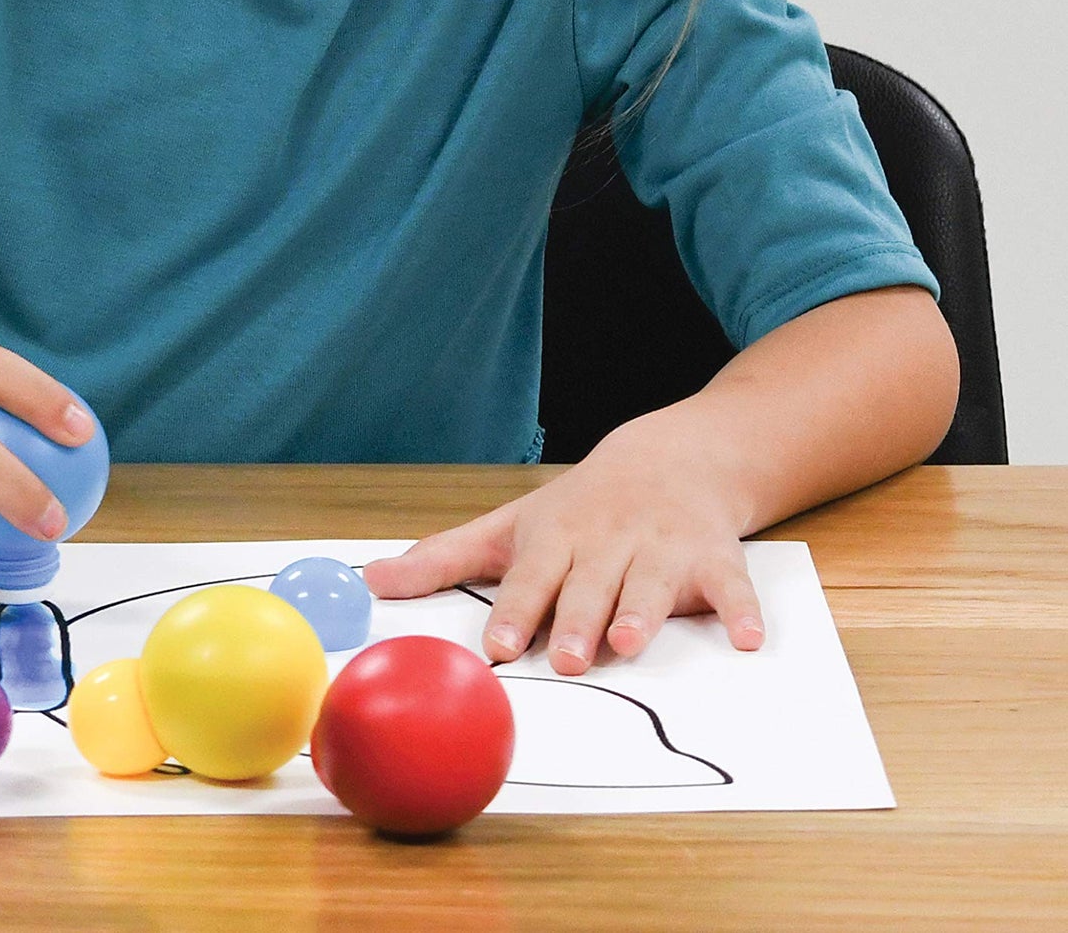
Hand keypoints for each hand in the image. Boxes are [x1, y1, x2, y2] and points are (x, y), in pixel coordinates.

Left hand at [358, 423, 765, 674]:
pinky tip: (747, 640)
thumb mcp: (508, 526)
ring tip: (631, 644)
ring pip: (651, 584)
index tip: (496, 646)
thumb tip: (368, 581)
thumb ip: (442, 559)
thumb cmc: (576, 507)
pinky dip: (741, 610)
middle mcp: (607, 542)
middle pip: (589, 585)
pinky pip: (730, 586)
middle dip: (578, 619)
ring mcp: (661, 548)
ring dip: (643, 612)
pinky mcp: (713, 558)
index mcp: (555, 537)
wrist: (669, 458)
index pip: (530, 578)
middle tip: (568, 658)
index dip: (515, 611)